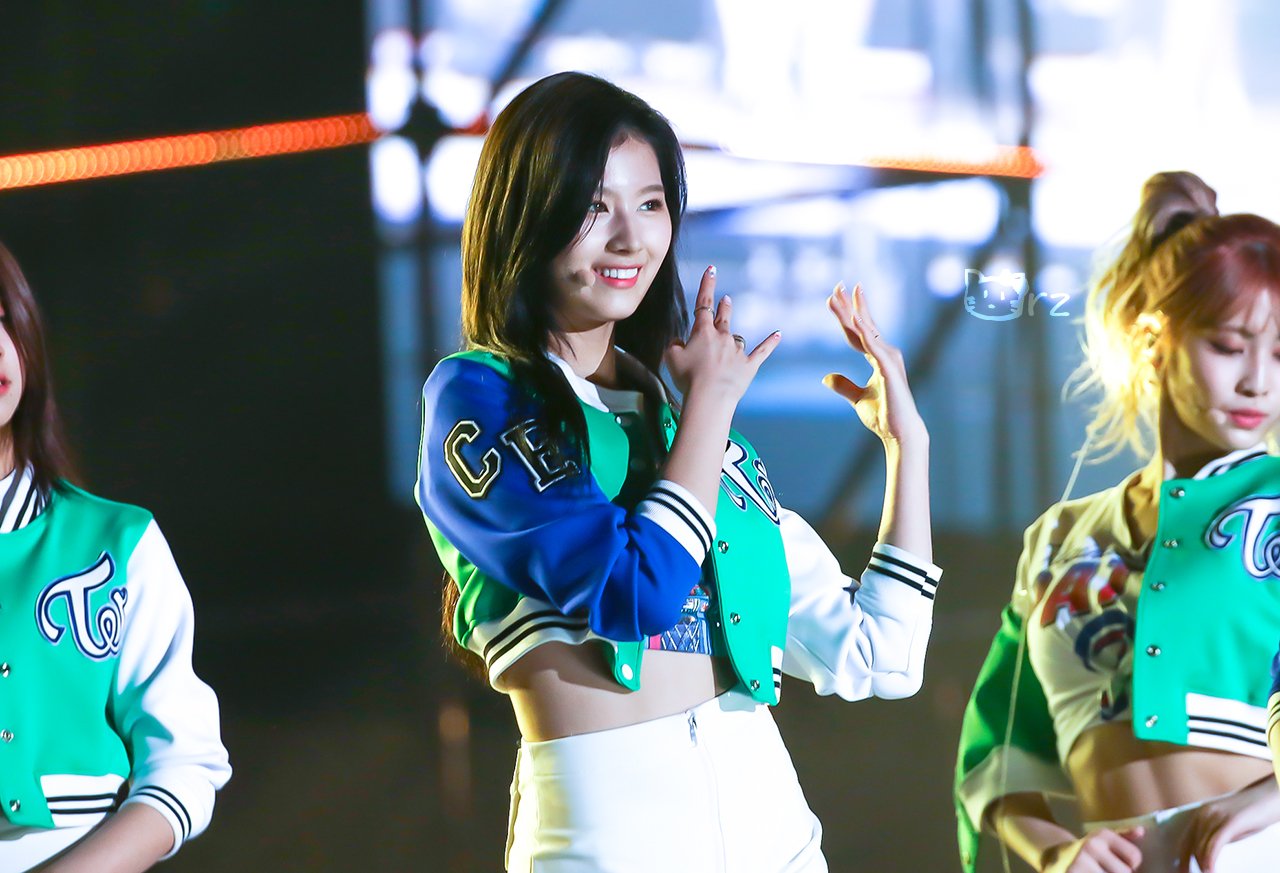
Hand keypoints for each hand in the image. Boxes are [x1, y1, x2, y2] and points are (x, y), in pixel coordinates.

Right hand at [665, 265, 780, 403]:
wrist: (709, 397)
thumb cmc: (688, 378)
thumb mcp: (671, 358)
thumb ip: (673, 345)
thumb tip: (677, 340)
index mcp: (703, 332)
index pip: (703, 304)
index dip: (706, 286)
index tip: (711, 270)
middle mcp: (722, 337)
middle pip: (723, 317)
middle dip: (724, 307)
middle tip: (726, 299)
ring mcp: (738, 351)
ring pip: (737, 338)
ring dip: (733, 335)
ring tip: (732, 336)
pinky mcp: (749, 365)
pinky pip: (762, 351)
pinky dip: (770, 343)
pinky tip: (779, 334)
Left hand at [822, 283, 925, 445]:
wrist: (900, 432)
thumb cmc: (884, 417)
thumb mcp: (858, 399)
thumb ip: (844, 386)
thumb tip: (826, 378)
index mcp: (878, 358)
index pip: (858, 331)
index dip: (847, 314)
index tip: (836, 297)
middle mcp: (886, 353)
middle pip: (863, 324)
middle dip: (849, 304)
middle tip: (837, 284)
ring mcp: (889, 359)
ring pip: (866, 330)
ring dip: (853, 311)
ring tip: (840, 294)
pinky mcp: (889, 369)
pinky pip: (874, 346)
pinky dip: (865, 332)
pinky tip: (855, 318)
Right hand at [1040, 829, 1143, 872]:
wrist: (1054, 856)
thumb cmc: (1088, 851)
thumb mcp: (1103, 839)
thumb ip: (1124, 836)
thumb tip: (1141, 831)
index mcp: (1102, 835)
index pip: (1134, 857)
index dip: (1132, 865)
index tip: (1121, 864)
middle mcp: (1091, 846)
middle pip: (1125, 872)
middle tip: (1108, 870)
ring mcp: (1080, 863)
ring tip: (1098, 872)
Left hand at [1179, 783, 1279, 871]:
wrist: (1272, 794)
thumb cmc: (1254, 813)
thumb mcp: (1231, 826)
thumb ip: (1218, 836)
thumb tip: (1208, 856)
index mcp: (1202, 815)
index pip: (1185, 841)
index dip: (1181, 858)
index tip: (1179, 871)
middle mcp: (1204, 814)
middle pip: (1190, 845)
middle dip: (1187, 864)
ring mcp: (1216, 816)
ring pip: (1201, 846)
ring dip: (1202, 865)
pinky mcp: (1230, 821)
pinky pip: (1215, 843)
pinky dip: (1210, 858)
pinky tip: (1210, 870)